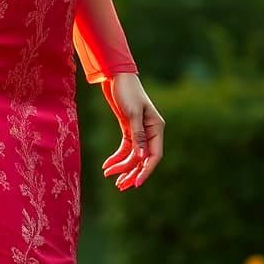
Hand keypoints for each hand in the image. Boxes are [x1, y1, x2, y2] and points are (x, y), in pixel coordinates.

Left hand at [100, 72, 164, 189]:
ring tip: (109, 176)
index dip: (145, 171)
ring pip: (133, 156)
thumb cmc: (127, 91)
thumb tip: (141, 157)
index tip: (135, 184)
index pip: (154, 156)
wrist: (116, 76)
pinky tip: (107, 165)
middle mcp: (150, 132)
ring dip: (122, 167)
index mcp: (157, 128)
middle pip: (143, 159)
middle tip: (120, 187)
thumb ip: (137, 135)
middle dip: (131, 173)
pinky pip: (125, 149)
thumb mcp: (132, 113)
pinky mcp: (128, 129)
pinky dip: (116, 157)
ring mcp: (140, 131)